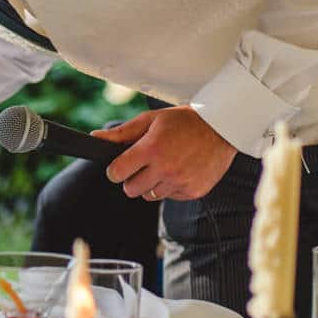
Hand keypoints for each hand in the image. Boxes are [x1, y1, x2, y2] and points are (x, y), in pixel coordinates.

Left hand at [95, 107, 235, 201]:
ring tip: (165, 164)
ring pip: (151, 195)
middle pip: (131, 189)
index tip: (120, 166)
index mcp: (151, 149)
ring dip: (153, 183)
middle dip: (132, 178)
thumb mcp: (151, 120)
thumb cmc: (184, 121)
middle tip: (144, 164)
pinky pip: (171, 197)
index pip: (117, 172)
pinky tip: (181, 169)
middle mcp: (165, 168)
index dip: (115, 169)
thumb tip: (96, 137)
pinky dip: (172, 186)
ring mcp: (180, 182)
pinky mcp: (193, 191)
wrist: (222, 129)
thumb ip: (122, 133)